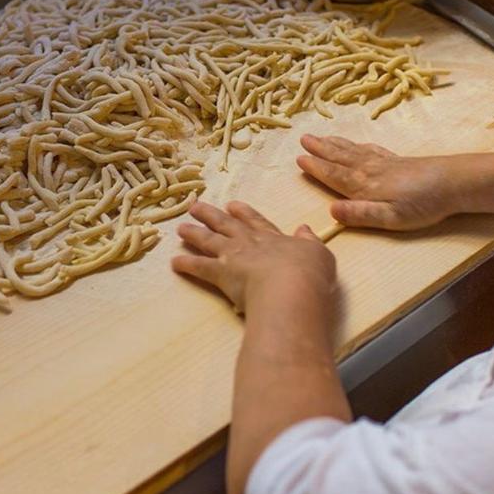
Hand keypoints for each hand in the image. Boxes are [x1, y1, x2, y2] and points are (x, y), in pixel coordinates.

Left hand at [173, 200, 336, 313]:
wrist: (291, 288)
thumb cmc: (309, 273)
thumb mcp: (318, 253)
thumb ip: (309, 241)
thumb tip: (303, 229)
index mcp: (274, 238)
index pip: (256, 221)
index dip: (244, 213)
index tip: (232, 205)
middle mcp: (250, 243)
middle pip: (227, 225)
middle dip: (212, 215)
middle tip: (197, 206)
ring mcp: (233, 256)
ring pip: (209, 240)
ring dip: (194, 233)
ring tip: (181, 227)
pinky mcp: (221, 274)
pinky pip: (199, 267)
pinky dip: (186, 265)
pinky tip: (174, 262)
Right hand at [297, 134, 458, 230]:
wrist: (453, 183)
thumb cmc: (423, 204)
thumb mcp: (391, 218)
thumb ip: (361, 214)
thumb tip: (331, 211)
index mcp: (364, 186)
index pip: (334, 175)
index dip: (316, 167)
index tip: (299, 158)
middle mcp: (370, 170)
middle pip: (340, 158)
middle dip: (321, 149)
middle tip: (304, 138)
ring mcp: (385, 163)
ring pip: (354, 151)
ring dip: (336, 144)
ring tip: (322, 137)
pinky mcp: (398, 161)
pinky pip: (371, 149)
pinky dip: (359, 145)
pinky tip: (358, 144)